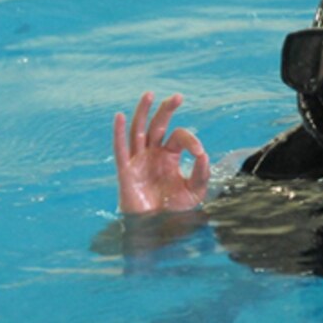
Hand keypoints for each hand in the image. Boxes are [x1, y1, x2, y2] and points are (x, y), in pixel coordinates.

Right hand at [113, 92, 209, 214]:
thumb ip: (201, 174)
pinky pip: (120, 150)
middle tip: (178, 96)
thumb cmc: (174, 210)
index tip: (199, 153)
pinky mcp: (126, 172)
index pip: (179, 138)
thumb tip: (203, 154)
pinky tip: (118, 116)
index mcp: (169, 157)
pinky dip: (118, 133)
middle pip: (157, 126)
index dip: (191, 140)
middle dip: (166, 110)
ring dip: (143, 112)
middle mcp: (152, 154)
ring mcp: (138, 161)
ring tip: (150, 94)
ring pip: (138, 131)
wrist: (157, 228)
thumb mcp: (195, 192)